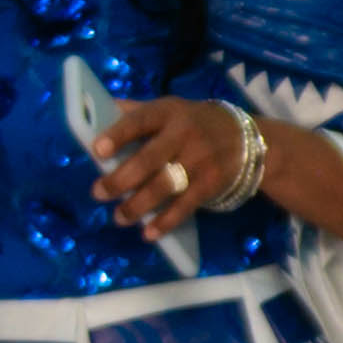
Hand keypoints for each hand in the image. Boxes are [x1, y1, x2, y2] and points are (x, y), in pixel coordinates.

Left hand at [96, 93, 253, 243]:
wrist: (247, 139)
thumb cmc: (194, 122)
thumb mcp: (170, 108)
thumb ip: (135, 111)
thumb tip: (94, 111)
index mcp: (167, 112)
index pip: (139, 121)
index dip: (118, 135)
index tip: (97, 150)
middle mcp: (184, 135)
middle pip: (149, 159)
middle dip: (121, 179)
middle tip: (99, 192)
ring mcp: (200, 161)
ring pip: (164, 186)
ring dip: (138, 205)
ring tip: (120, 217)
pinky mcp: (211, 184)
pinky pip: (185, 206)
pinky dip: (166, 221)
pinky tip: (149, 233)